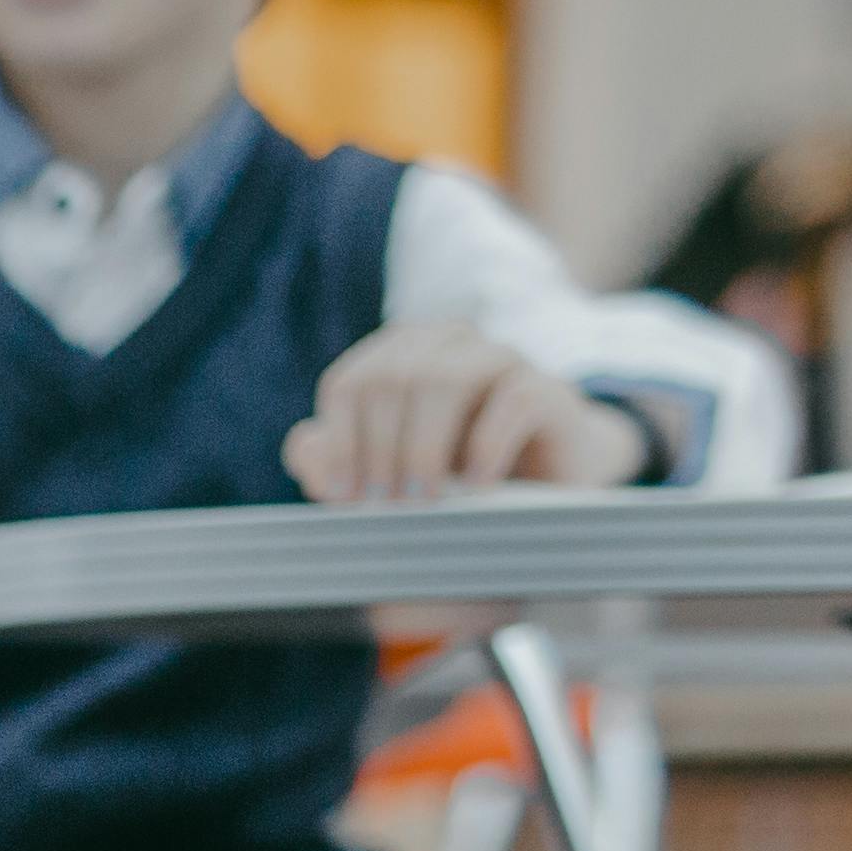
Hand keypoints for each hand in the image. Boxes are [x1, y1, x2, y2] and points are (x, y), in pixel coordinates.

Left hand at [283, 325, 651, 506]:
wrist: (542, 484)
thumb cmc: (450, 476)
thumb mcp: (382, 475)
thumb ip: (334, 461)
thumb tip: (304, 444)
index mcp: (399, 354)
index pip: (349, 384)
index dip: (339, 443)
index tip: (342, 499)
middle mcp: (447, 343)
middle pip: (391, 380)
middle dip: (378, 450)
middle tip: (383, 507)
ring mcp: (500, 358)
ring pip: (444, 380)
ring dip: (423, 448)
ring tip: (423, 500)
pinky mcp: (547, 388)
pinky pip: (512, 401)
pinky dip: (487, 448)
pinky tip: (477, 488)